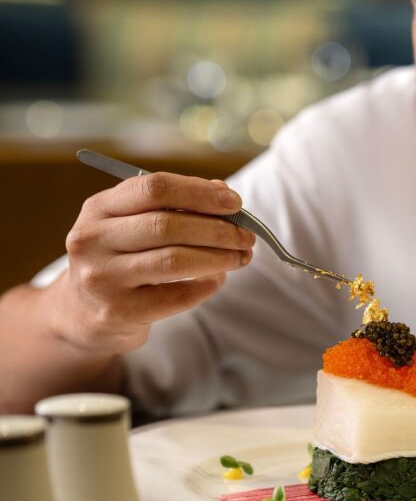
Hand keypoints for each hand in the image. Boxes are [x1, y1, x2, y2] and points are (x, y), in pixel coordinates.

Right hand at [54, 172, 255, 353]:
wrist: (82, 311)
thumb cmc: (122, 257)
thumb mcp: (134, 223)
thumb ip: (176, 205)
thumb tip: (224, 194)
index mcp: (99, 208)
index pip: (154, 188)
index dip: (200, 193)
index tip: (234, 202)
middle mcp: (93, 240)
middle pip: (167, 225)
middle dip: (218, 229)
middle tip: (247, 236)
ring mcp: (101, 278)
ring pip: (174, 260)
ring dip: (219, 257)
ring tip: (240, 257)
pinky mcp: (117, 312)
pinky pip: (176, 297)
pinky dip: (206, 286)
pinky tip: (217, 280)